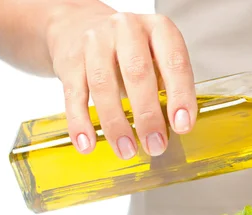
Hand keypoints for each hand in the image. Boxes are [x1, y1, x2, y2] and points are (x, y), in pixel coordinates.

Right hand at [46, 4, 196, 158]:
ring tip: (126, 151)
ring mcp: (95, 42)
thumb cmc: (131, 51)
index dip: (180, 96)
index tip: (182, 126)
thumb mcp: (158, 59)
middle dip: (148, 115)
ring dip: (116, 124)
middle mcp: (127, 29)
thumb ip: (168, 86)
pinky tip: (87, 144)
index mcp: (159, 29)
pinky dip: (80, 123)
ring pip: (103, 85)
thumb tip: (176, 127)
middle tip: (156, 145)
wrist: (79, 27)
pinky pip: (74, 95)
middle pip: (137, 73)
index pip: (175, 62)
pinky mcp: (69, 60)